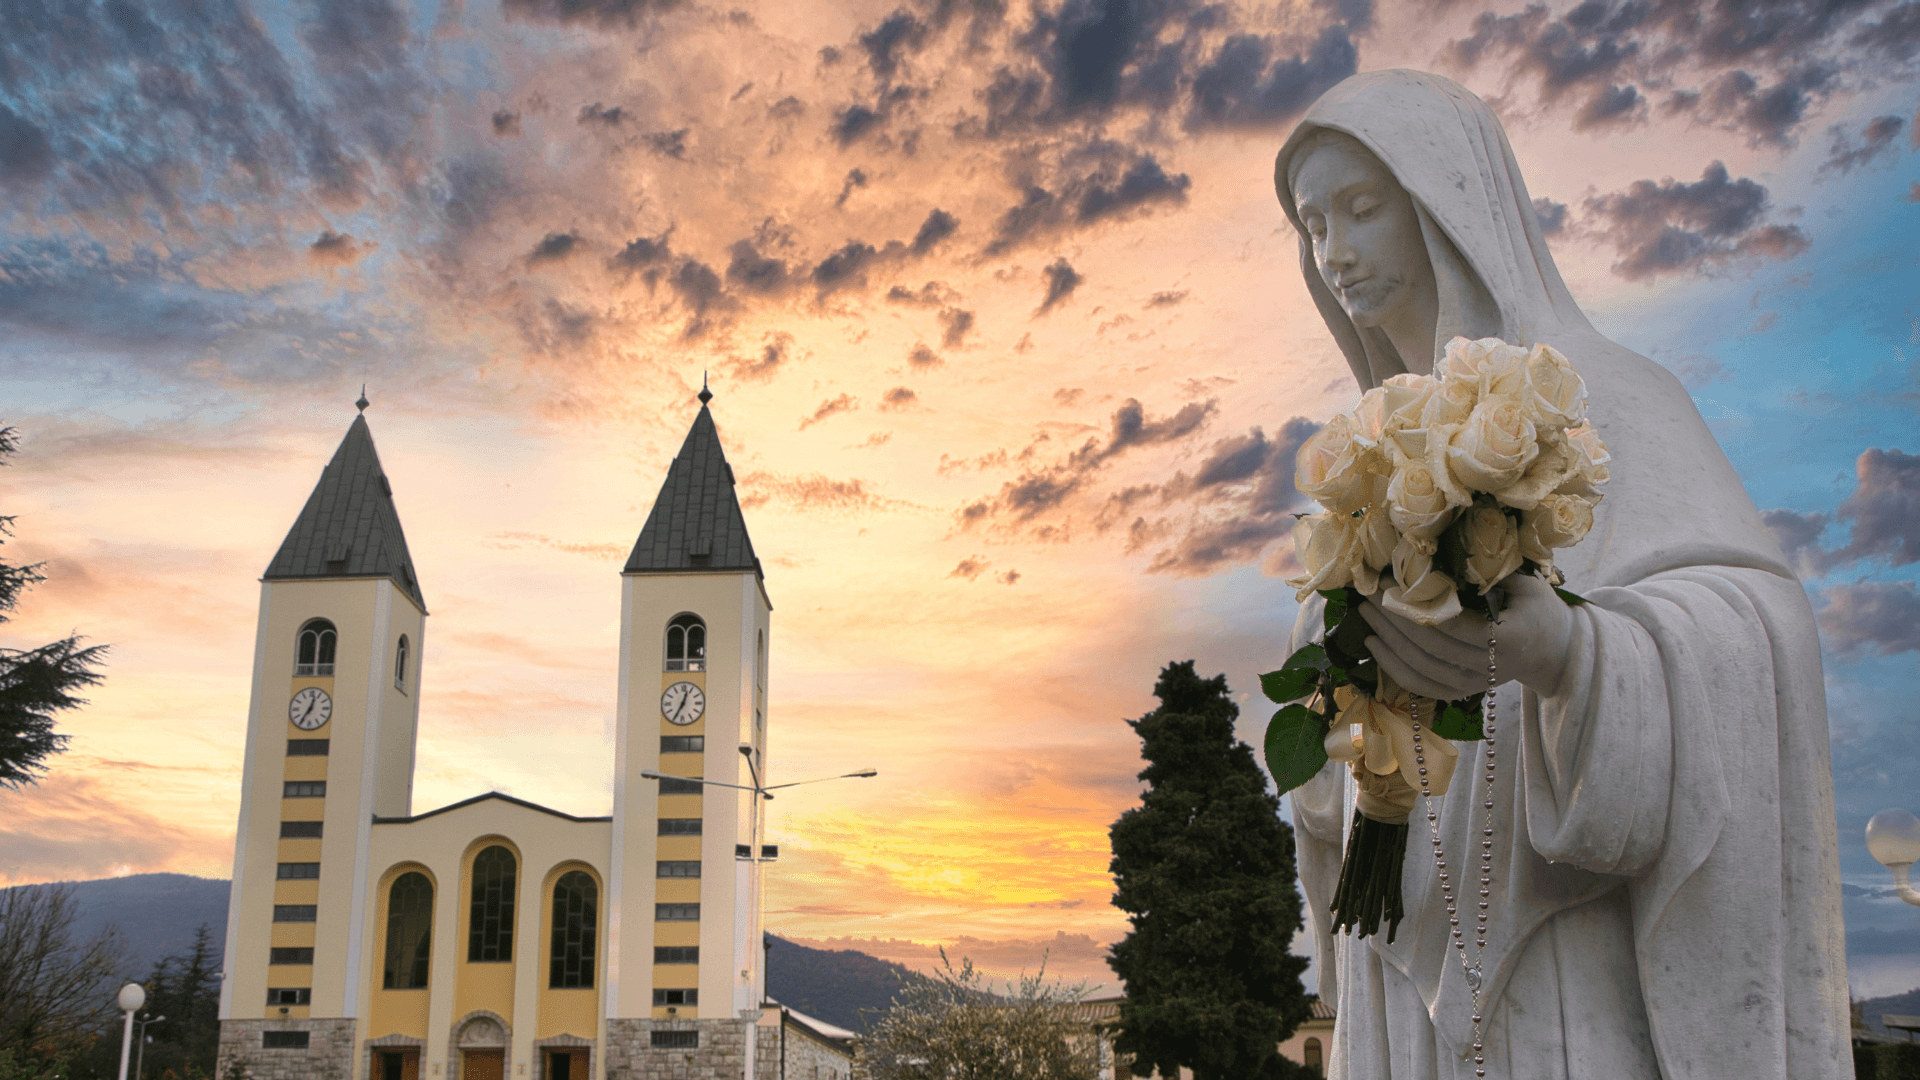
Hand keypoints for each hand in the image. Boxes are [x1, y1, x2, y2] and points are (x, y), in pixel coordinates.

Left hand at [1358, 572, 1575, 699]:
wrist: (1554, 650)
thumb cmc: (1539, 609)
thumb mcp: (1526, 584)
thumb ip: (1489, 574)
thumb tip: (1439, 552)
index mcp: (1508, 640)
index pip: (1452, 625)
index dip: (1417, 606)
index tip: (1390, 584)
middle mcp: (1489, 668)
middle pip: (1430, 648)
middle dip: (1393, 621)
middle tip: (1368, 596)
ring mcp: (1475, 685)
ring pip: (1422, 669)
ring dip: (1387, 644)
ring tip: (1366, 617)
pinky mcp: (1463, 692)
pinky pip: (1423, 686)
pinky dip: (1395, 669)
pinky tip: (1375, 647)